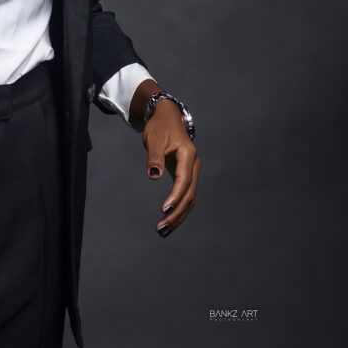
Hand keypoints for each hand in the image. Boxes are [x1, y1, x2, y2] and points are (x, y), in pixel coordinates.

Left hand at [143, 99, 200, 237]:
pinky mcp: (186, 176)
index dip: (175, 197)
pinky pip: (185, 196)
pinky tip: (168, 220)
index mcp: (188, 155)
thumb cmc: (160, 127)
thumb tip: (153, 175)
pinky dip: (178, 209)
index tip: (164, 210)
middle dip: (176, 213)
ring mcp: (192, 172)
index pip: (184, 181)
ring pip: (189, 199)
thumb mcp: (154, 139)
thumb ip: (154, 157)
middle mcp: (194, 166)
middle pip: (189, 195)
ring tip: (163, 230)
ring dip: (178, 215)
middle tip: (161, 228)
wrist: (167, 117)